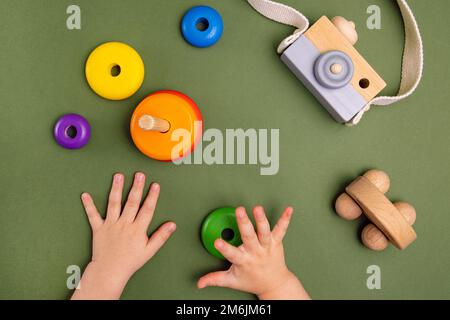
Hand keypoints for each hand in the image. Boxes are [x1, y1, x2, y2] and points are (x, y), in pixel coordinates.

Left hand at [71, 172, 176, 299]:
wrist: (110, 271)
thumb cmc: (130, 262)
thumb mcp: (149, 250)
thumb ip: (161, 236)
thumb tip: (172, 224)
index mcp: (137, 229)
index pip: (147, 209)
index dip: (152, 197)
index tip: (155, 185)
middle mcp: (124, 224)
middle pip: (132, 202)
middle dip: (136, 187)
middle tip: (139, 174)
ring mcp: (111, 225)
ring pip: (114, 204)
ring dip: (116, 189)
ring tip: (118, 176)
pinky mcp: (98, 229)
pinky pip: (93, 216)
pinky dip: (88, 206)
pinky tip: (85, 195)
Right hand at [197, 206, 309, 299]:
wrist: (274, 284)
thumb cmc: (253, 280)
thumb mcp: (232, 281)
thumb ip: (215, 278)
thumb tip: (200, 282)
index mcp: (244, 261)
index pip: (232, 254)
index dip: (224, 248)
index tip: (217, 241)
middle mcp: (256, 252)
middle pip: (249, 237)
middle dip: (244, 223)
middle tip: (239, 211)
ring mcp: (267, 246)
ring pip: (265, 232)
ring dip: (262, 219)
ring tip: (258, 208)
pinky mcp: (277, 242)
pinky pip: (282, 230)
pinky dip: (285, 219)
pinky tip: (288, 210)